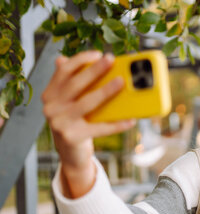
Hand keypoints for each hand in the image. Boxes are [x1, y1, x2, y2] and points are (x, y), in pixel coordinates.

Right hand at [41, 51, 135, 196]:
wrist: (71, 155)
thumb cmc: (76, 123)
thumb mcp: (72, 104)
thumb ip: (74, 84)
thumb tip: (83, 60)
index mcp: (50, 94)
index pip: (63, 71)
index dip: (80, 60)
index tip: (98, 54)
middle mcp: (51, 107)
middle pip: (75, 84)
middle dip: (95, 70)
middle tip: (111, 60)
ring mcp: (60, 123)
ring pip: (87, 103)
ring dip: (106, 91)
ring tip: (122, 83)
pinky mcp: (73, 137)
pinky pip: (99, 128)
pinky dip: (116, 124)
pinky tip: (130, 119)